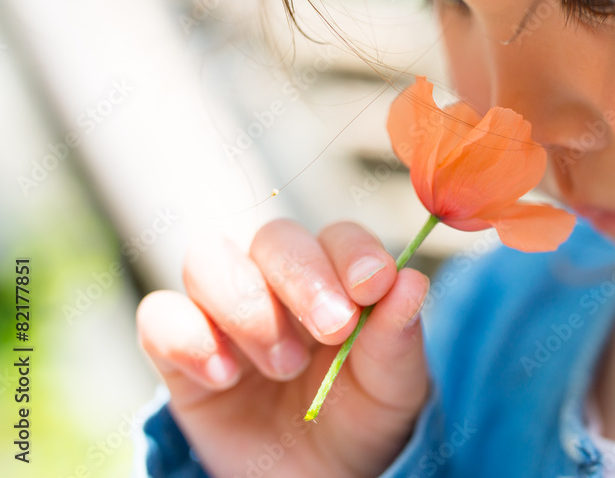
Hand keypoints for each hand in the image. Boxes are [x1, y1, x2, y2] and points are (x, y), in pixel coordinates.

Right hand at [136, 219, 430, 477]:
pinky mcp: (180, 351)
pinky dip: (188, 339)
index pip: (340, 236)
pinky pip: (159, 317)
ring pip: (208, 258)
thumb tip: (411, 281)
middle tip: (333, 329)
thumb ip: (396, 337)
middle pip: (275, 238)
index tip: (372, 285)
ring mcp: (225, 311)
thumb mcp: (392, 388)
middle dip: (303, 277)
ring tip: (284, 367)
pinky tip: (224, 378)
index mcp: (338, 277)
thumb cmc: (360, 420)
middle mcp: (278, 281)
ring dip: (246, 306)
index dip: (354, 253)